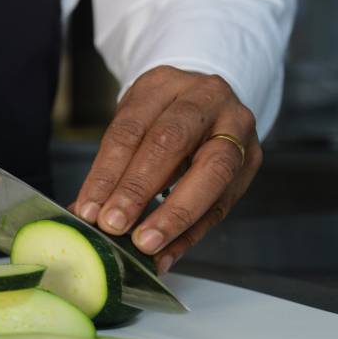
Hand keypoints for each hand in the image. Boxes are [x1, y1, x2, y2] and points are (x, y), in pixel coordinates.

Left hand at [73, 66, 261, 273]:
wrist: (206, 101)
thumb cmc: (160, 116)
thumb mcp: (132, 123)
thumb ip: (112, 165)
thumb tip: (84, 213)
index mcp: (164, 83)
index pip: (130, 129)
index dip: (107, 172)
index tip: (88, 209)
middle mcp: (206, 97)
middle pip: (171, 142)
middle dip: (138, 189)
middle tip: (114, 225)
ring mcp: (236, 126)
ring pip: (212, 171)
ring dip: (174, 214)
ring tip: (145, 245)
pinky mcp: (252, 158)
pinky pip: (223, 203)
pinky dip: (191, 233)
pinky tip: (166, 255)